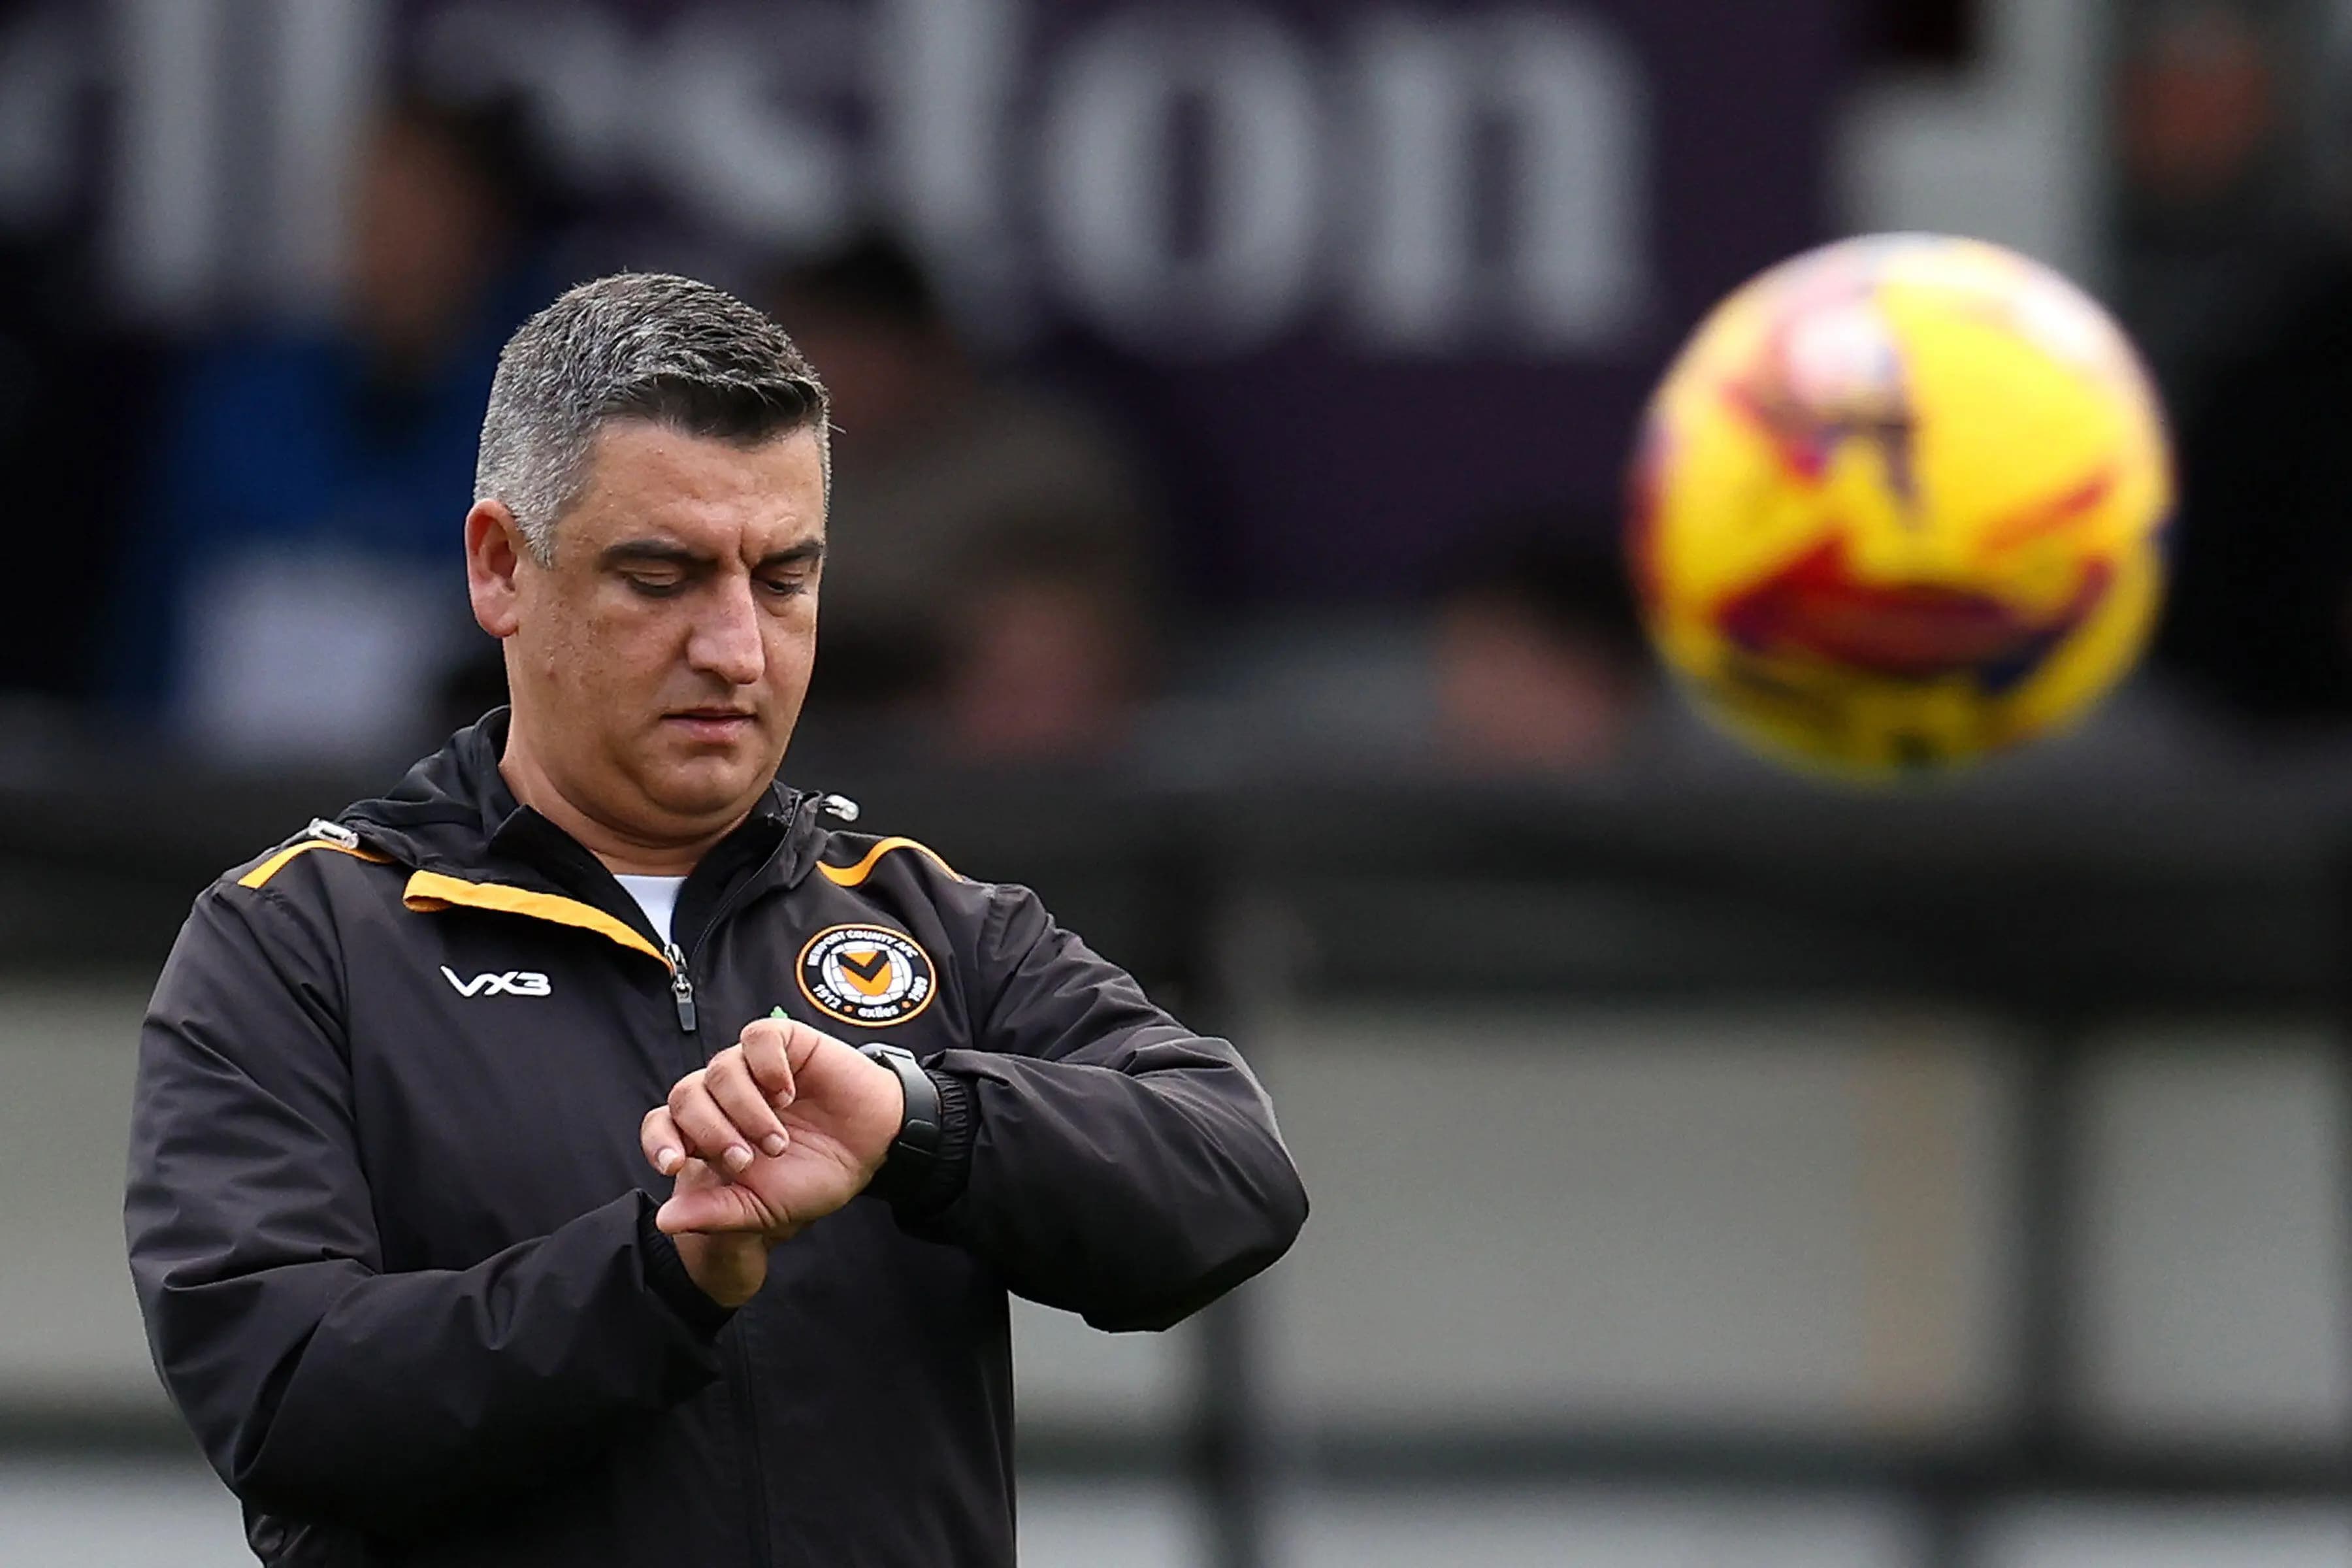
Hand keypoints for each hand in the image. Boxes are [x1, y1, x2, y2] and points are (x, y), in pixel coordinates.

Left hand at [640, 1016, 905, 1247]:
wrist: (874, 1149)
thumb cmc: (817, 1174)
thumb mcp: (764, 1207)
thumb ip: (716, 1212)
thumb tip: (664, 1221)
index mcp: (712, 1132)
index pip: (662, 1124)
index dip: (659, 1141)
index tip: (677, 1164)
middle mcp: (725, 1095)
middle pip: (685, 1096)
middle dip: (711, 1132)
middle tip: (746, 1161)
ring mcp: (754, 1066)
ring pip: (720, 1069)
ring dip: (745, 1109)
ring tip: (778, 1139)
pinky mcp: (785, 1042)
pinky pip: (756, 1038)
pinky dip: (766, 1066)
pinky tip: (788, 1093)